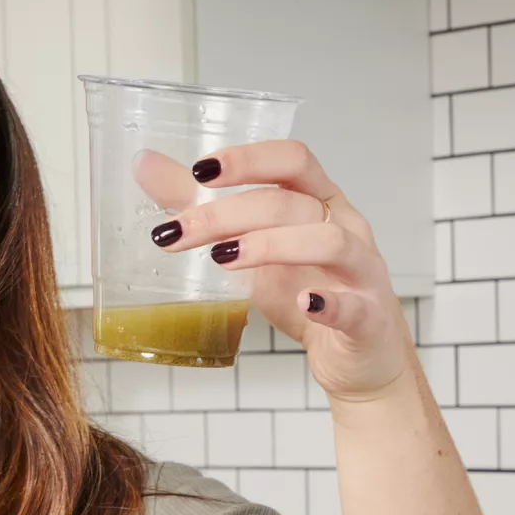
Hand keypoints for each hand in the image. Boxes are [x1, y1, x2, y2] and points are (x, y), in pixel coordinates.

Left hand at [132, 142, 415, 402]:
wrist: (358, 355)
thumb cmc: (305, 291)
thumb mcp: (252, 248)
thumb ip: (204, 209)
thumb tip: (146, 167)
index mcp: (319, 201)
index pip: (293, 160)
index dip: (249, 158)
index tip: (199, 170)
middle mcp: (346, 226)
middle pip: (292, 203)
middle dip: (229, 214)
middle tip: (180, 233)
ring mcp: (362, 271)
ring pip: (327, 241)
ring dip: (271, 245)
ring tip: (223, 260)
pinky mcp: (368, 318)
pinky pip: (353, 306)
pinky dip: (327, 303)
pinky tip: (300, 304)